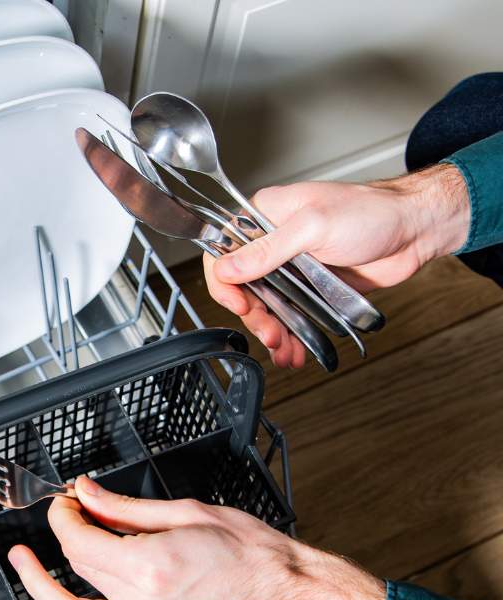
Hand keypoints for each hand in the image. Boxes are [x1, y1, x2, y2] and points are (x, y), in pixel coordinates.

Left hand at [7, 476, 385, 599]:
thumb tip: (87, 494)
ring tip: (31, 569)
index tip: (67, 501)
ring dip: (47, 592)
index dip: (63, 517)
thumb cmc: (256, 554)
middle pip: (79, 569)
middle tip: (68, 514)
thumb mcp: (189, 513)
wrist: (293, 596)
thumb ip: (126, 508)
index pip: (79, 541)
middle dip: (65, 536)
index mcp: (149, 566)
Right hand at [203, 163, 470, 365]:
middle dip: (255, 316)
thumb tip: (227, 267)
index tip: (240, 305)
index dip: (224, 282)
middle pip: (242, 287)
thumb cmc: (372, 211)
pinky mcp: (310, 287)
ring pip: (266, 307)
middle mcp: (273, 241)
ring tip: (285, 349)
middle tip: (271, 333)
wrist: (415, 228)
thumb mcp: (314, 227)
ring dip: (273, 332)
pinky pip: (291, 315)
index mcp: (265, 215)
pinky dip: (292, 335)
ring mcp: (291, 266)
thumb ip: (267, 249)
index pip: (222, 250)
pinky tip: (296, 349)